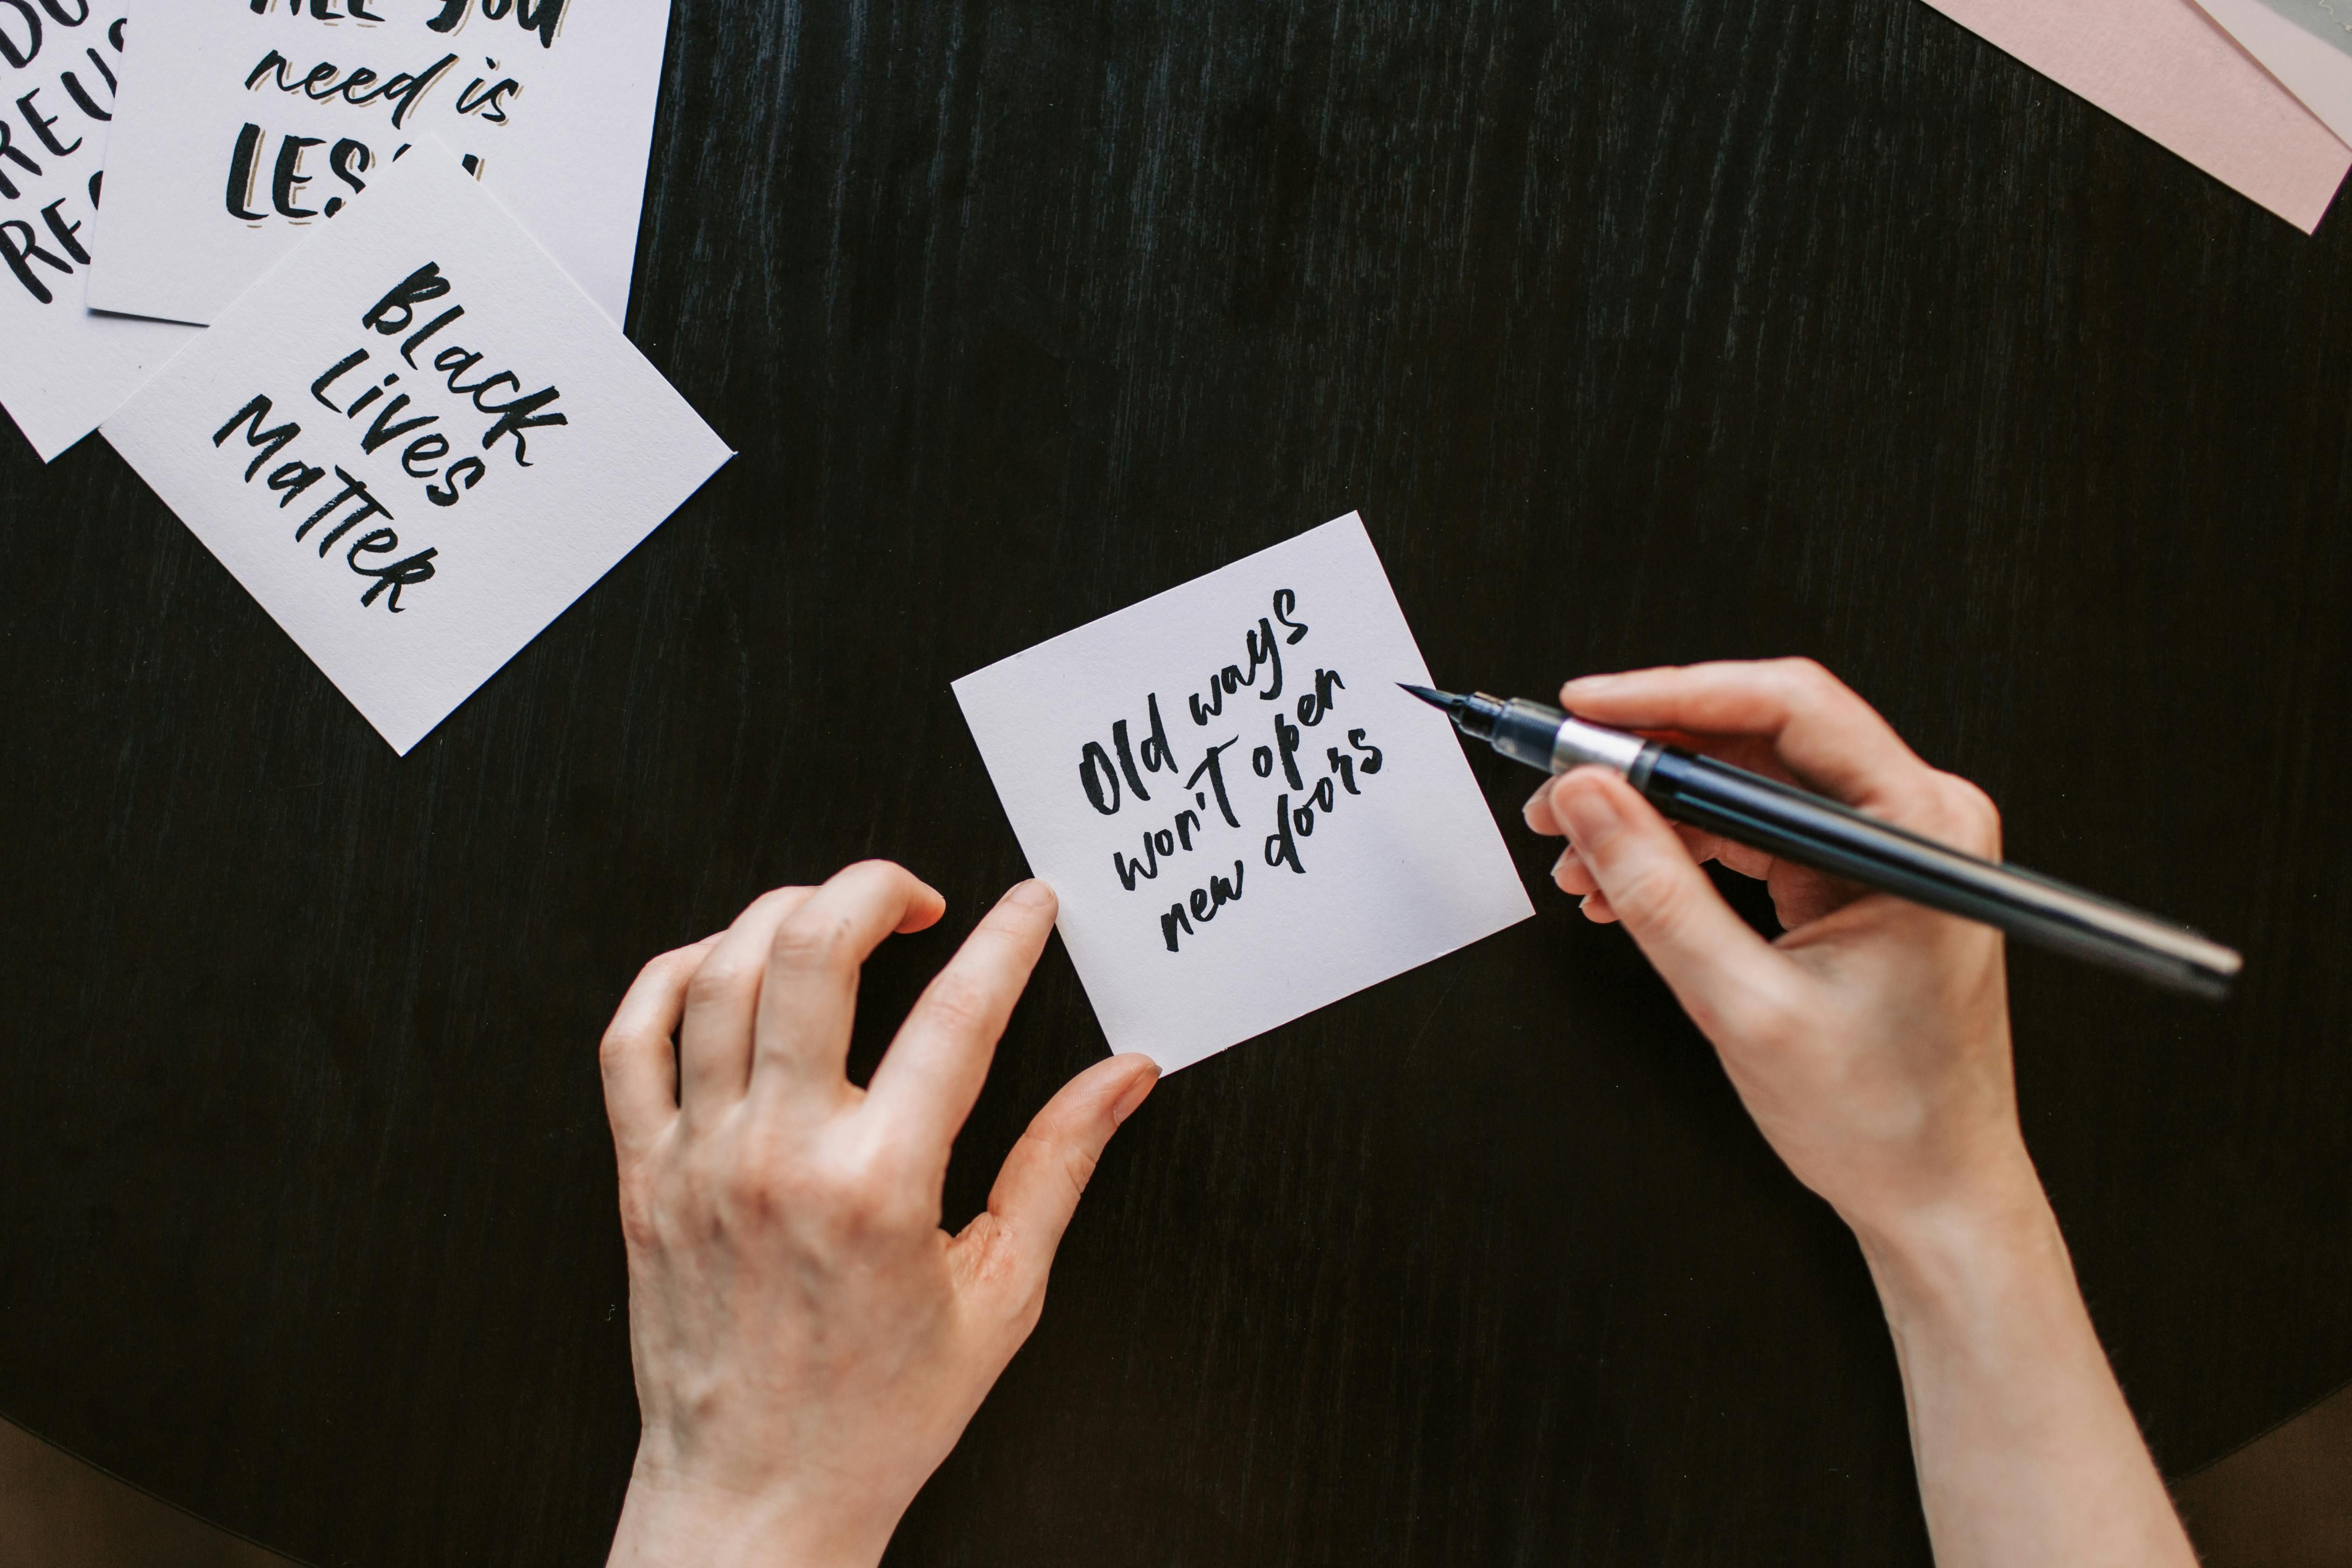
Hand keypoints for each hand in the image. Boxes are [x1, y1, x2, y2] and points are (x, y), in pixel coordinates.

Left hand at [598, 862, 1159, 1567]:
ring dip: (786, 914)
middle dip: (877, 888)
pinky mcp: (643, 1176)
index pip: (957, 1015)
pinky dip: (675, 975)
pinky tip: (727, 967)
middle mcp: (781, 1157)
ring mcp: (699, 1160)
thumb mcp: (1002, 1296)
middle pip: (813, 951)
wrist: (753, 1500)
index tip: (1030, 906)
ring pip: (722, 972)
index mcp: (881, 1188)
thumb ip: (1060, 1166)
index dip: (1007, 939)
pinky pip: (632, 1037)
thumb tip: (1124, 1078)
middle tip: (919, 899)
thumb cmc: (877, 1415)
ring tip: (834, 921)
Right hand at [1523, 658, 2021, 1235]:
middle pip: (1757, 741)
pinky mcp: (1849, 882)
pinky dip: (1679, 852)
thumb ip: (1659, 894)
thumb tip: (1590, 802)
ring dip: (1650, 814)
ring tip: (1576, 853)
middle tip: (1561, 789)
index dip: (1676, 697)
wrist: (1936, 1196)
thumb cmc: (1889, 1120)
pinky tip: (1618, 881)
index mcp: (1922, 831)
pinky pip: (1749, 837)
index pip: (1790, 710)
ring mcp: (1880, 852)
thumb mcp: (1747, 1007)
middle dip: (1644, 763)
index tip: (1592, 710)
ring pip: (1741, 789)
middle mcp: (1912, 824)